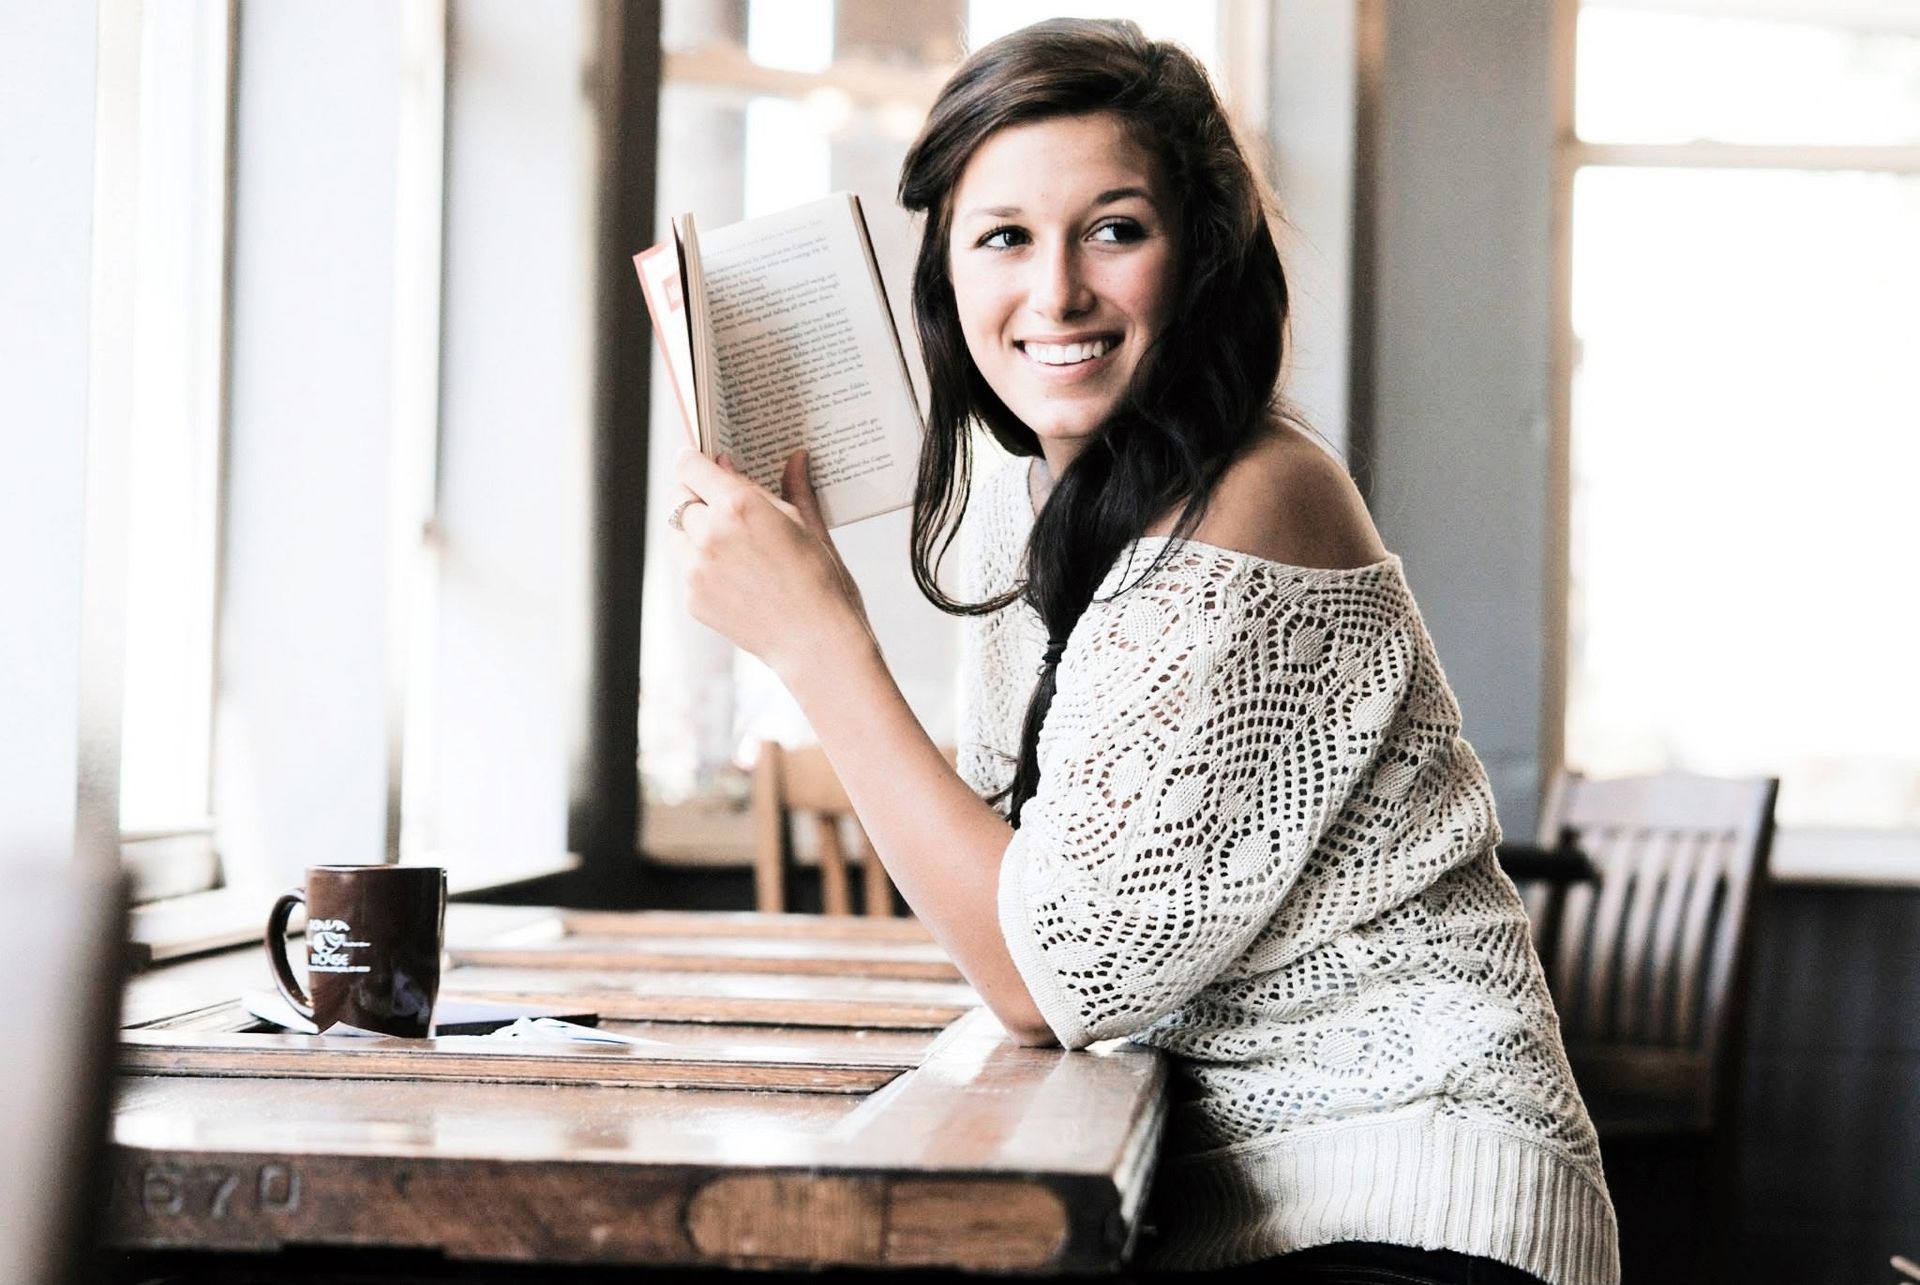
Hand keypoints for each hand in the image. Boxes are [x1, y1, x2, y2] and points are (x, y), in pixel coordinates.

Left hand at [670, 449, 872, 680]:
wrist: (817, 643)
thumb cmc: (823, 583)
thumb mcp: (810, 527)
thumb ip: (792, 489)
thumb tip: (794, 458)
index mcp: (739, 506)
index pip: (691, 467)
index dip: (693, 459)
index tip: (697, 458)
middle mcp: (709, 534)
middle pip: (679, 498)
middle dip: (696, 495)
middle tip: (719, 500)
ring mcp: (696, 569)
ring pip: (677, 534)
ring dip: (693, 529)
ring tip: (728, 540)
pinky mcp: (692, 599)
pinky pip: (686, 569)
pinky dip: (702, 565)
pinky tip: (736, 575)